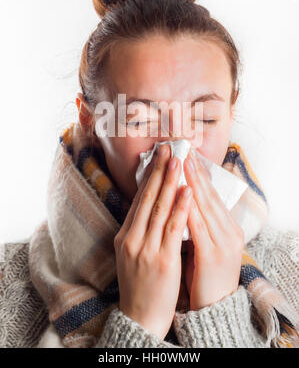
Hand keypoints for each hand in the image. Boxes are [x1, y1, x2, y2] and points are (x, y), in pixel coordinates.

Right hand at [113, 144, 192, 339]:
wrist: (140, 317)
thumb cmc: (140, 284)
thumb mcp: (131, 253)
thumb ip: (139, 230)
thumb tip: (151, 206)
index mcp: (125, 235)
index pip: (139, 199)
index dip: (149, 176)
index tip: (158, 157)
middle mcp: (133, 238)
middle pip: (148, 198)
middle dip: (159, 171)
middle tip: (168, 148)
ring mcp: (146, 248)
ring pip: (160, 208)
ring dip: (170, 182)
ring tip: (178, 161)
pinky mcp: (162, 260)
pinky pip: (173, 229)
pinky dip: (180, 207)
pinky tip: (187, 191)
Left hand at [183, 148, 244, 310]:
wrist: (214, 309)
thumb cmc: (205, 276)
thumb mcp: (205, 245)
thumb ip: (198, 224)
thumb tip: (183, 200)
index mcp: (228, 228)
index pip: (211, 195)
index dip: (199, 175)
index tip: (187, 156)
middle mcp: (229, 232)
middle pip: (209, 195)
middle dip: (195, 171)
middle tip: (183, 150)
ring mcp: (223, 243)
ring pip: (205, 206)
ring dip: (192, 182)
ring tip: (181, 163)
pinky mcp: (213, 255)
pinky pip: (199, 226)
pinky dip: (190, 208)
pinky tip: (182, 194)